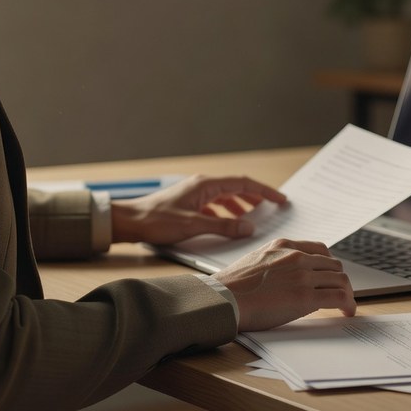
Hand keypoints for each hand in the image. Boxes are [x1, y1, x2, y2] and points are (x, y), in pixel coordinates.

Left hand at [110, 174, 286, 244]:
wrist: (129, 222)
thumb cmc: (156, 221)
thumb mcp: (193, 225)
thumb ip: (223, 226)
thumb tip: (249, 227)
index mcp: (205, 185)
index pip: (242, 183)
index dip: (264, 191)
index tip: (280, 199)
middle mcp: (201, 185)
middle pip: (235, 187)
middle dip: (255, 197)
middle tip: (272, 207)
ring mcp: (194, 194)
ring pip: (224, 197)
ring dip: (240, 206)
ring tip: (253, 218)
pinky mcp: (187, 204)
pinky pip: (214, 206)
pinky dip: (225, 214)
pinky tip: (227, 225)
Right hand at [213, 238, 355, 331]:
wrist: (222, 299)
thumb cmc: (231, 286)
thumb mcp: (255, 259)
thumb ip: (275, 261)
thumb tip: (285, 276)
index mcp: (284, 245)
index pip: (320, 250)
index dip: (329, 265)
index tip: (329, 276)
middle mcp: (297, 257)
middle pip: (334, 266)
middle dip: (339, 281)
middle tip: (340, 295)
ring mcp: (302, 276)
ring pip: (341, 280)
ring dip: (347, 294)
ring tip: (346, 306)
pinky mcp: (305, 297)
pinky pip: (339, 297)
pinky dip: (348, 304)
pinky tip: (346, 312)